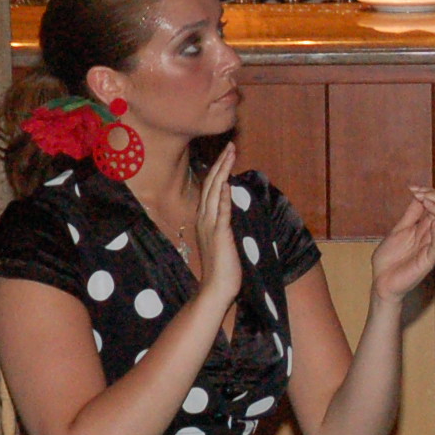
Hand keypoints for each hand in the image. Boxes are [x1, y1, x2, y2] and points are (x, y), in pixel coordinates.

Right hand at [193, 143, 242, 301]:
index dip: (219, 170)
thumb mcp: (223, 239)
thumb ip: (224, 223)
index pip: (212, 188)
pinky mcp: (219, 235)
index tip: (227, 154)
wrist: (216, 288)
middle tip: (230, 146)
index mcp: (205, 219)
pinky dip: (223, 197)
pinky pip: (221, 212)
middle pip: (212, 185)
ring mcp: (210, 227)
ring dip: (223, 173)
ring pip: (215, 193)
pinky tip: (227, 184)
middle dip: (221, 164)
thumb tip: (230, 209)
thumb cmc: (222, 266)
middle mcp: (204, 219)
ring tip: (230, 155)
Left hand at [369, 187, 434, 303]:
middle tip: (422, 193)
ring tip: (427, 202)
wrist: (381, 281)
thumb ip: (411, 215)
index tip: (413, 188)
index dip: (430, 193)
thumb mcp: (399, 230)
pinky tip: (431, 223)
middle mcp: (432, 235)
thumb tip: (420, 195)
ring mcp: (432, 247)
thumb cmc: (390, 258)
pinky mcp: (428, 260)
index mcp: (426, 227)